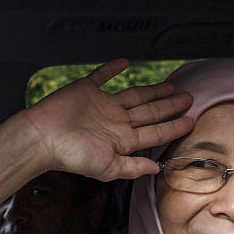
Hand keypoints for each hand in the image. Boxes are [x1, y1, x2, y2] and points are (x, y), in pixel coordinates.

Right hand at [21, 58, 193, 181]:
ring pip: (135, 95)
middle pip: (150, 112)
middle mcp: (116, 121)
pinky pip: (102, 76)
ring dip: (152, 91)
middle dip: (170, 106)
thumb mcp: (107, 167)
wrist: (42, 137)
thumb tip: (157, 169)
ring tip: (170, 86)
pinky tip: (124, 63)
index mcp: (122, 140)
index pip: (155, 132)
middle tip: (188, 98)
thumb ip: (133, 168)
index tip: (190, 121)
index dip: (173, 127)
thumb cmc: (71, 155)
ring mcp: (102, 105)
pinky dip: (113, 69)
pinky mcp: (86, 90)